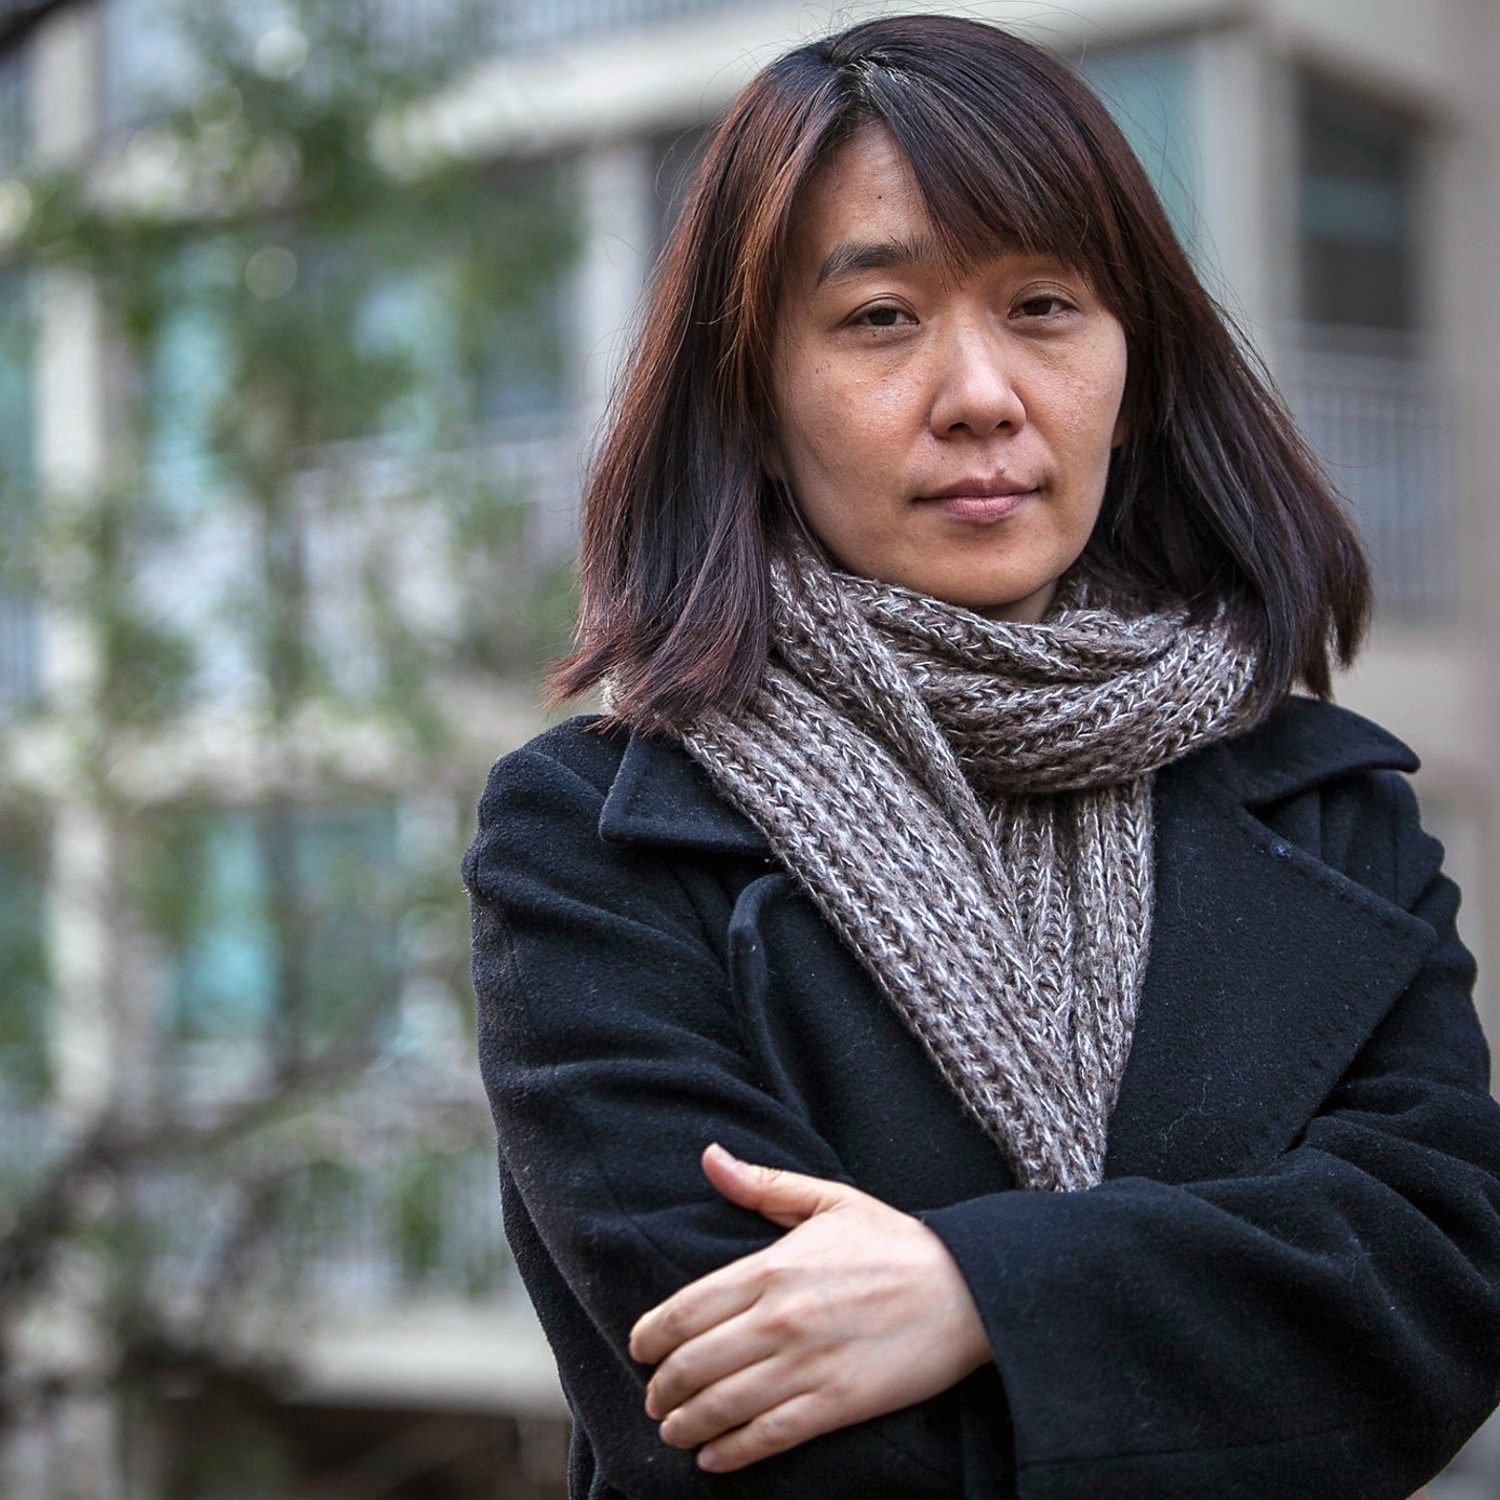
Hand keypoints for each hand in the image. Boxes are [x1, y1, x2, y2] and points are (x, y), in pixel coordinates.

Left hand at [628, 1144, 990, 1472]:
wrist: (967, 1289)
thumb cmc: (894, 1240)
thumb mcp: (829, 1199)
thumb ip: (762, 1185)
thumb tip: (709, 1157)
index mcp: (772, 1267)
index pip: (687, 1308)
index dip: (652, 1335)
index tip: (639, 1349)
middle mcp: (780, 1318)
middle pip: (695, 1362)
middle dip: (663, 1387)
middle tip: (654, 1398)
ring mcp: (806, 1365)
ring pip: (723, 1405)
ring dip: (686, 1423)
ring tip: (672, 1429)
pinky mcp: (836, 1404)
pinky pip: (768, 1435)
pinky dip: (732, 1451)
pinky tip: (712, 1457)